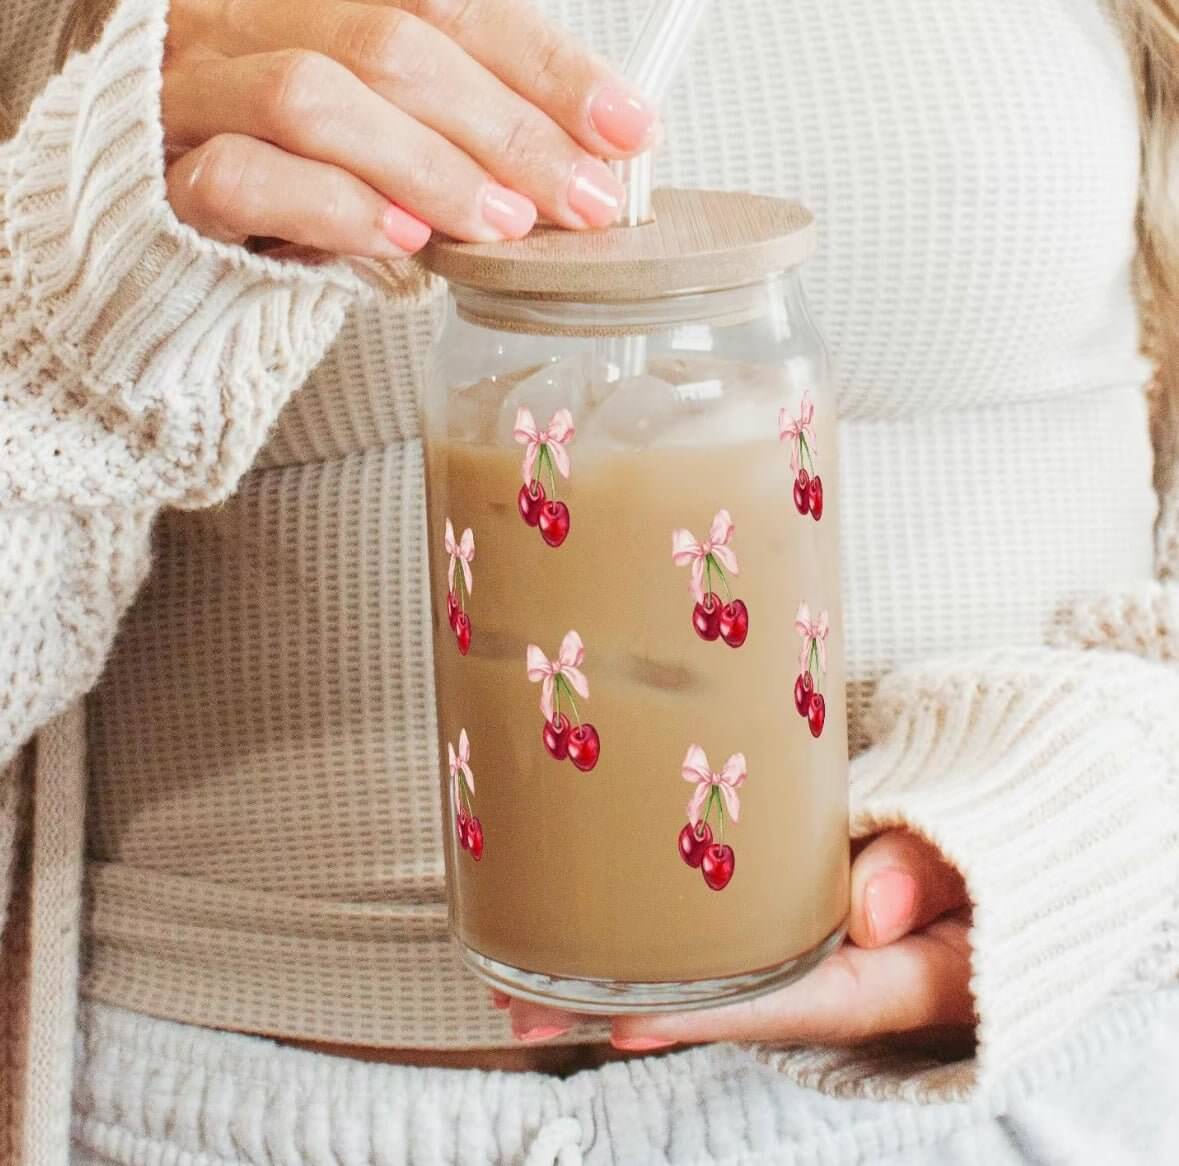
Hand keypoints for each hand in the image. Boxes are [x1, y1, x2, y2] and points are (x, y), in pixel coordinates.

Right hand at [160, 0, 656, 255]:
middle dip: (506, 125)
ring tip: (502, 225)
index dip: (543, 63)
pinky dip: (335, 207)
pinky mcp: (162, 181)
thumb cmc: (294, 190)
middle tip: (581, 197)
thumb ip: (464, 132)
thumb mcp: (389, 145)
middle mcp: (248, 24)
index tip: (625, 126)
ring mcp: (195, 96)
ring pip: (312, 96)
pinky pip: (241, 177)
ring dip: (429, 165)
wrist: (166, 246)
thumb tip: (587, 156)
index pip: (443, 3)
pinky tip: (402, 243)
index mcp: (313, 1)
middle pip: (390, 41)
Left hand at [496, 830, 974, 1050]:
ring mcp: (801, 959)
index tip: (622, 1016)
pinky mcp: (783, 929)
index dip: (702, 1013)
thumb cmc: (987, 858)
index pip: (782, 1001)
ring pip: (700, 981)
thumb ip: (924, 877)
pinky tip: (584, 946)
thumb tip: (865, 914)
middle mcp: (828, 983)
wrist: (997, 851)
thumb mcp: (977, 865)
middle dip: (620, 1008)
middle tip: (521, 1006)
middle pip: (716, 1005)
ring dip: (612, 984)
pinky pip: (713, 948)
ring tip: (517, 983)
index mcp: (882, 980)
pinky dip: (652, 950)